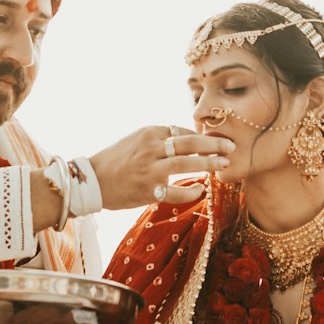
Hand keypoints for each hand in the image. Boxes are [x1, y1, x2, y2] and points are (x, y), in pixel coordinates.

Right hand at [88, 125, 233, 210]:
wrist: (92, 181)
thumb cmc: (117, 160)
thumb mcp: (137, 140)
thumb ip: (160, 138)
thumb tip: (189, 140)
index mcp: (149, 133)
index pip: (182, 131)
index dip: (201, 137)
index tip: (217, 142)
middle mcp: (150, 149)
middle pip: (189, 143)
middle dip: (214, 144)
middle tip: (231, 146)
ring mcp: (149, 170)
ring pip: (186, 164)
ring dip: (209, 164)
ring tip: (224, 164)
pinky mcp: (147, 190)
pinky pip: (175, 192)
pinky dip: (191, 192)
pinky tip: (200, 190)